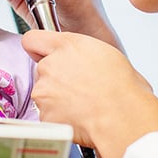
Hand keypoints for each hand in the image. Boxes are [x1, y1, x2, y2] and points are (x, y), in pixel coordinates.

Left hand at [22, 29, 157, 157]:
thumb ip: (85, 54)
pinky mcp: (44, 113)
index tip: (44, 55)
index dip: (39, 48)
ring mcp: (44, 90)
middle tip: (77, 88)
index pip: (33, 39)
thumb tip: (86, 62)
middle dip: (55, 78)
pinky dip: (59, 118)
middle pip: (42, 69)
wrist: (122, 118)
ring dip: (56, 99)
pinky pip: (48, 114)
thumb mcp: (108, 55)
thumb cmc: (124, 90)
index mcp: (68, 46)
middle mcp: (51, 64)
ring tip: (82, 105)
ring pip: (44, 93)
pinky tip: (78, 118)